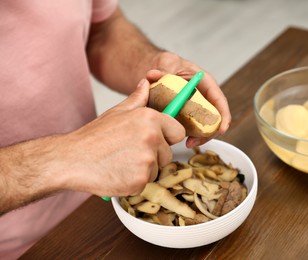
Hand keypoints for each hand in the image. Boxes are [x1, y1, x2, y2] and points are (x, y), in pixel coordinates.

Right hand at [61, 78, 185, 196]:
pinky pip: (146, 183)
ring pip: (157, 170)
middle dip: (154, 156)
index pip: (178, 132)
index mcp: (150, 119)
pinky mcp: (140, 181)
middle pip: (168, 154)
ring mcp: (147, 161)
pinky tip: (119, 173)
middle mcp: (152, 138)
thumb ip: (138, 99)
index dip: (168, 138)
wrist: (70, 159)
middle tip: (130, 153)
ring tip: (122, 163)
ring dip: (144, 170)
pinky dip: (134, 182)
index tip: (157, 141)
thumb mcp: (117, 112)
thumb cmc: (93, 137)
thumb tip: (146, 84)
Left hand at [147, 52, 231, 147]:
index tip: (221, 129)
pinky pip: (192, 127)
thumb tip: (152, 75)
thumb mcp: (166, 65)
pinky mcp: (187, 115)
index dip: (223, 116)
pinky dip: (188, 134)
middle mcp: (204, 97)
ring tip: (187, 143)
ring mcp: (197, 108)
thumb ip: (161, 71)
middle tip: (194, 142)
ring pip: (204, 125)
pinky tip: (178, 138)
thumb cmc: (169, 65)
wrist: (159, 71)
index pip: (219, 100)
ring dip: (198, 137)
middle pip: (214, 118)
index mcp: (205, 83)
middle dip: (208, 133)